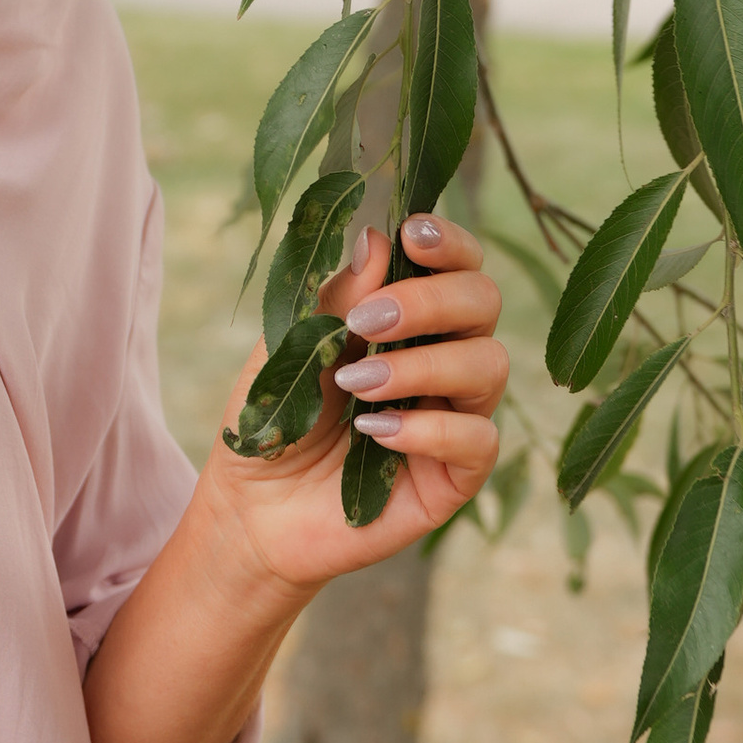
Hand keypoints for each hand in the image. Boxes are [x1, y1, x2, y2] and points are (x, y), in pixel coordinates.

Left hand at [214, 213, 506, 597]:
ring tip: (358, 386)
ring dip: (422, 364)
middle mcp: (445, 360)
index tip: (413, 234)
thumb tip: (376, 238)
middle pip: (484, 303)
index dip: (449, 242)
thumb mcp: (290, 349)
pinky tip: (376, 432)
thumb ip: (335, 299)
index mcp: (410, 320)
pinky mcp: (457, 475)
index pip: (457, 266)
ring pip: (489, 366)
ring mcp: (456, 416)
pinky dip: (430, 428)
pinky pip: (478, 438)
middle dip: (431, 300)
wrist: (253, 509)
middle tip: (369, 321)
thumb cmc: (276, 419)